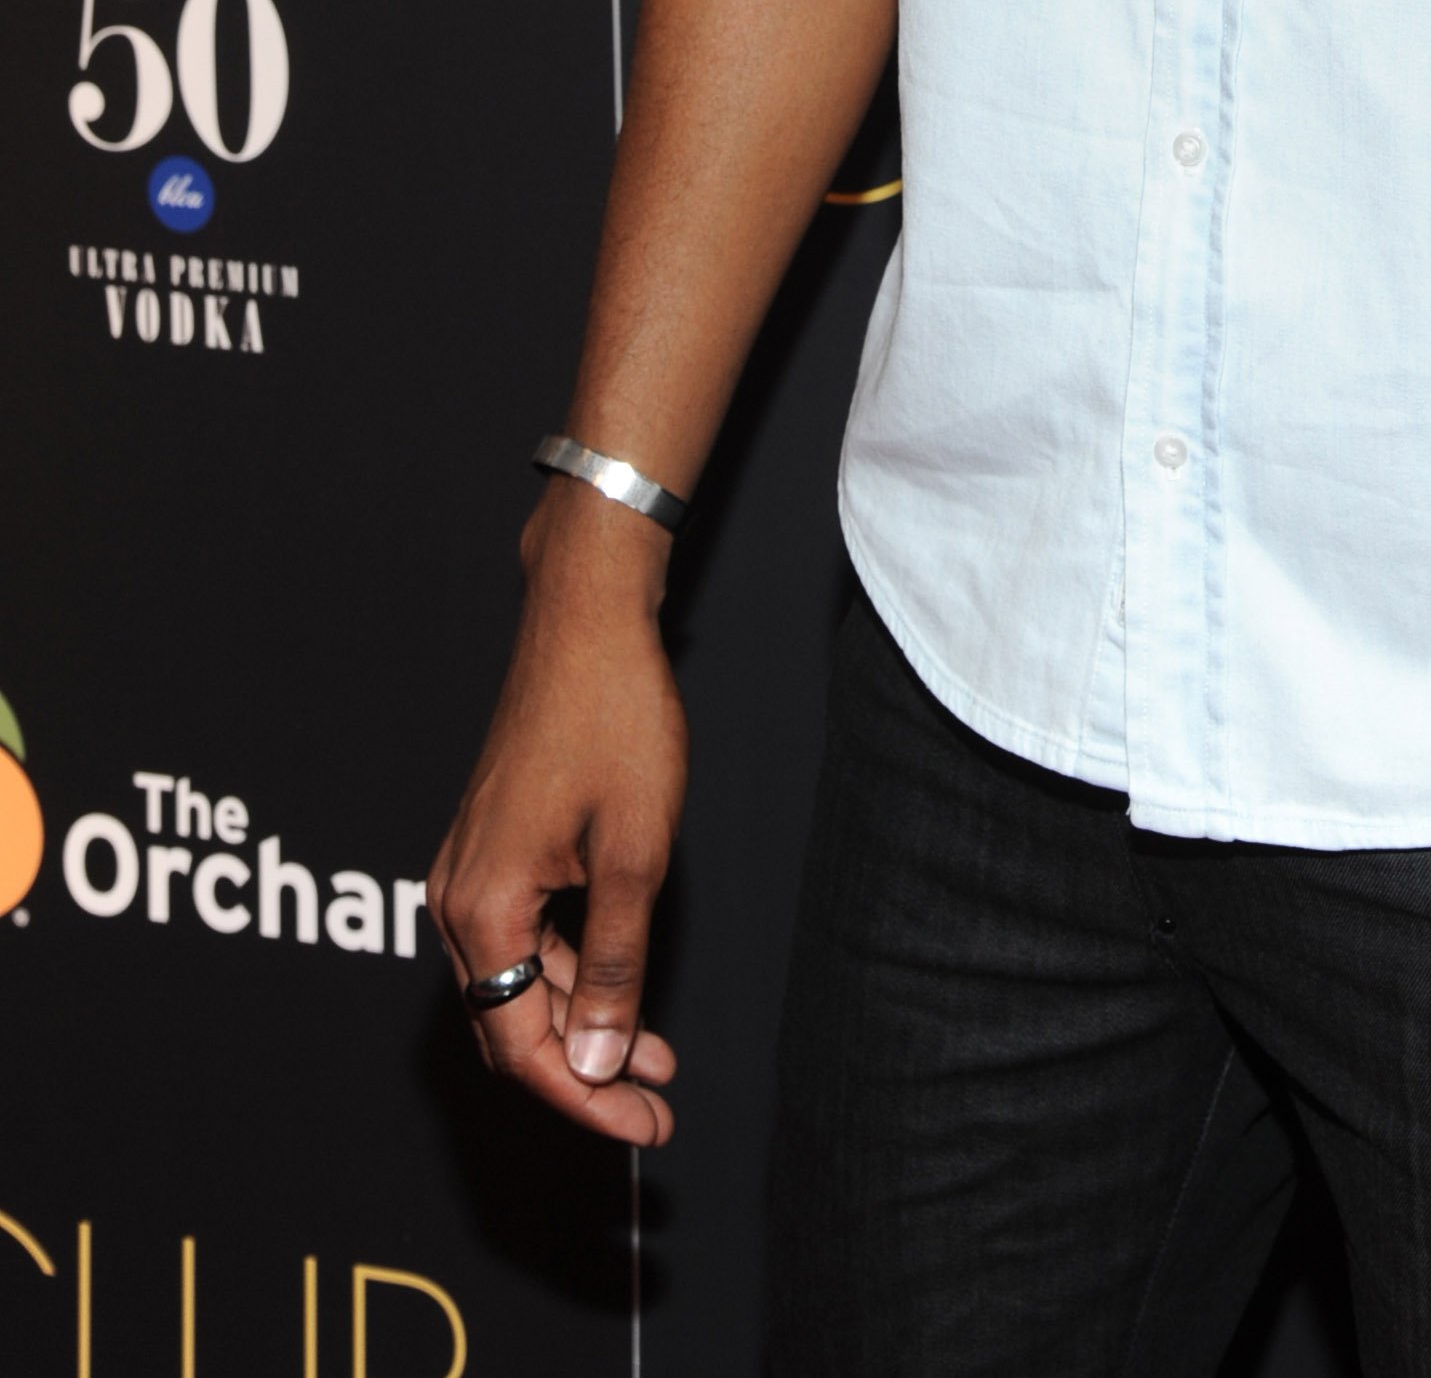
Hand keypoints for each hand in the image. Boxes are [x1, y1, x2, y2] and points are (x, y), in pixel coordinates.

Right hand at [426, 483, 688, 1143]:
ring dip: (582, 1025)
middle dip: (582, 1075)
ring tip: (655, 1062)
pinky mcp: (492, 846)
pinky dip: (573, 972)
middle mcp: (456, 899)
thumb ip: (612, 965)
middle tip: (654, 1113)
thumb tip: (592, 1062)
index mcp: (481, 909)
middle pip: (509, 1025)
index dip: (585, 1099)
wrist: (585, 620)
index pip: (522, 1045)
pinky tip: (621, 989)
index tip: (646, 1131)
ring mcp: (470, 870)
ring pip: (518, 983)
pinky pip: (523, 938)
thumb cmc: (613, 721)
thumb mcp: (633, 853)